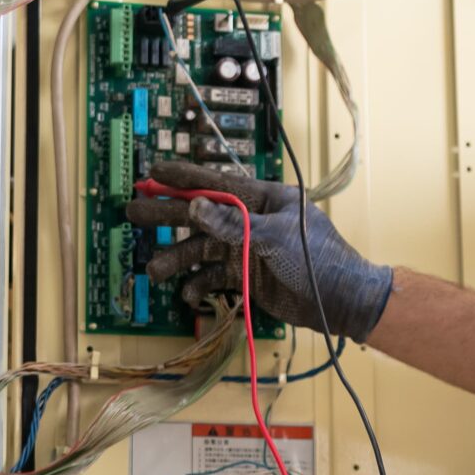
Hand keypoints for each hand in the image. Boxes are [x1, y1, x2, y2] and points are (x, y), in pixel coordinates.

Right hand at [124, 159, 396, 341]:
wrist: (340, 302)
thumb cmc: (317, 259)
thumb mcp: (274, 237)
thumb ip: (233, 224)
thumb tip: (196, 205)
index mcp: (265, 200)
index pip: (218, 184)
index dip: (185, 179)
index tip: (154, 171)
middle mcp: (252, 221)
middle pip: (203, 215)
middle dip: (169, 216)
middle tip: (134, 213)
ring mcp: (248, 249)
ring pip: (204, 249)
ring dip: (179, 259)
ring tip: (155, 270)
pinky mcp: (247, 276)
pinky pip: (215, 276)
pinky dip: (200, 284)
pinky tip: (188, 293)